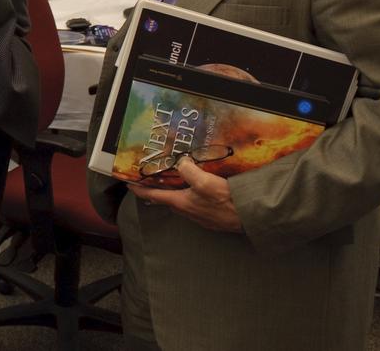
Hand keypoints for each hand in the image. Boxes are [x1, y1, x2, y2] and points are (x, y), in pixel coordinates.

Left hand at [126, 157, 242, 232]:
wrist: (250, 217)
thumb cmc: (226, 201)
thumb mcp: (204, 181)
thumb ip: (188, 170)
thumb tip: (181, 162)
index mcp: (181, 202)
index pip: (154, 195)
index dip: (140, 189)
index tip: (129, 184)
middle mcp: (188, 212)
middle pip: (167, 200)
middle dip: (157, 191)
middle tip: (152, 181)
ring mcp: (200, 217)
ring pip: (181, 204)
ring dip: (175, 194)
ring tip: (174, 184)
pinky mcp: (212, 218)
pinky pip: (195, 206)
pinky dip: (191, 197)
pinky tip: (198, 192)